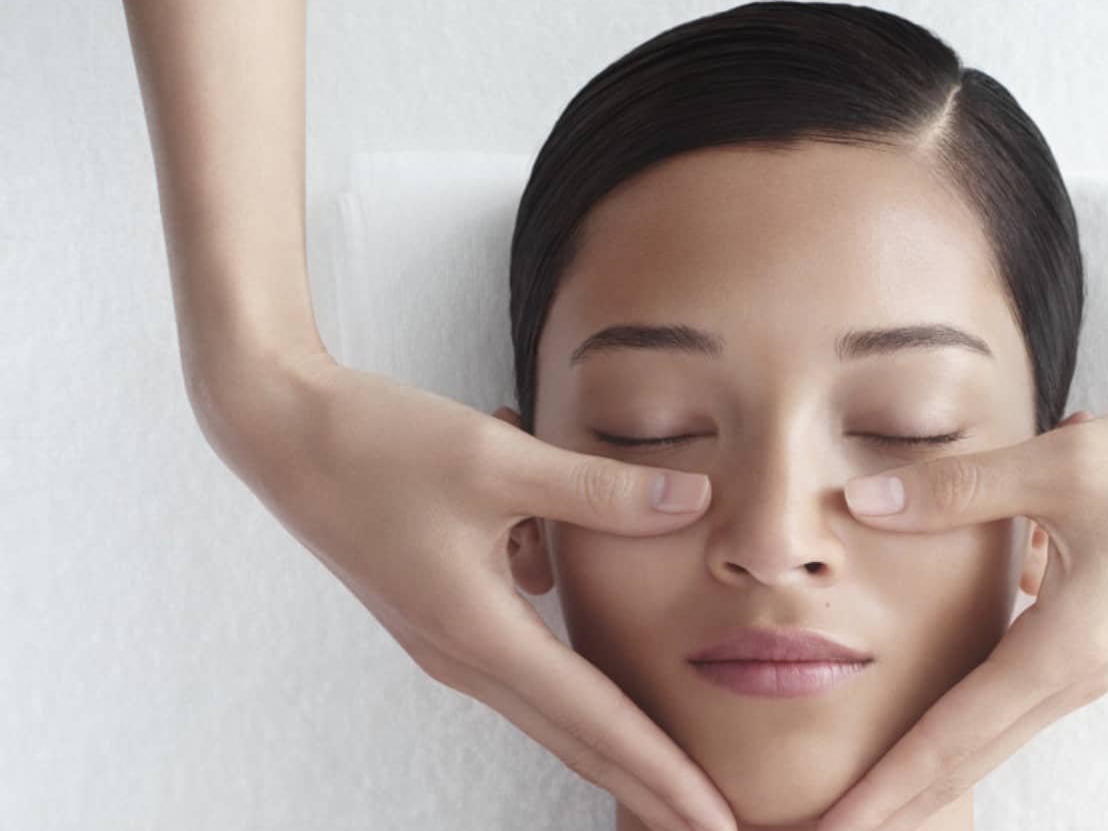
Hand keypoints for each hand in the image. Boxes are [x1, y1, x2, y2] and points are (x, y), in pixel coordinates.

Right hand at [194, 348, 735, 830]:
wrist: (279, 429)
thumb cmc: (379, 441)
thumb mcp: (500, 458)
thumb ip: (601, 490)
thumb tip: (696, 502)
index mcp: (478, 631)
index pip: (595, 721)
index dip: (662, 772)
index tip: (715, 820)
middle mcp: (461, 655)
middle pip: (575, 737)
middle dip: (647, 784)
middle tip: (713, 827)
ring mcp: (446, 642)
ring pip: (551, 698)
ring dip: (612, 727)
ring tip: (674, 757)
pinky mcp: (441, 616)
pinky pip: (523, 646)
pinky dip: (565, 639)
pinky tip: (553, 554)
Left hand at [815, 387, 1107, 830]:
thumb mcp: (1061, 466)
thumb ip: (957, 490)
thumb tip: (863, 504)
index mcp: (1065, 650)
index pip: (953, 736)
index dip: (887, 785)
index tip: (832, 824)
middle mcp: (1079, 673)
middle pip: (972, 756)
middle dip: (901, 800)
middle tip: (830, 829)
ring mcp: (1096, 661)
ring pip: (995, 729)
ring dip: (934, 763)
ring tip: (875, 790)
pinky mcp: (1103, 636)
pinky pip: (1019, 690)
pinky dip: (970, 713)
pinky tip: (937, 704)